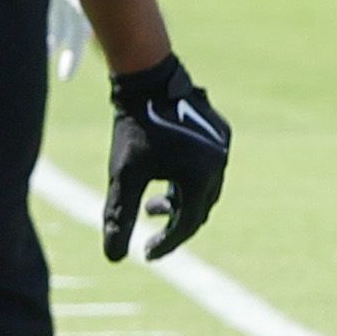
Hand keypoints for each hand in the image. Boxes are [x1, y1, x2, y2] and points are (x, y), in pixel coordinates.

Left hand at [103, 53, 229, 260]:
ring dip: (181, 201)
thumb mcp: (123, 176)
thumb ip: (120, 217)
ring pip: (205, 188)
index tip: (147, 254)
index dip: (167, 243)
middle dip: (176, 223)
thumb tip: (114, 257)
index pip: (188, 224)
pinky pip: (208, 168)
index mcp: (200, 177)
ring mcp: (222, 147)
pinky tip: (167, 176)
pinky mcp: (220, 133)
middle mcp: (219, 164)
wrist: (149, 78)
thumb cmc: (134, 127)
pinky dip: (189, 180)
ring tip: (154, 204)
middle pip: (200, 208)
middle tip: (152, 227)